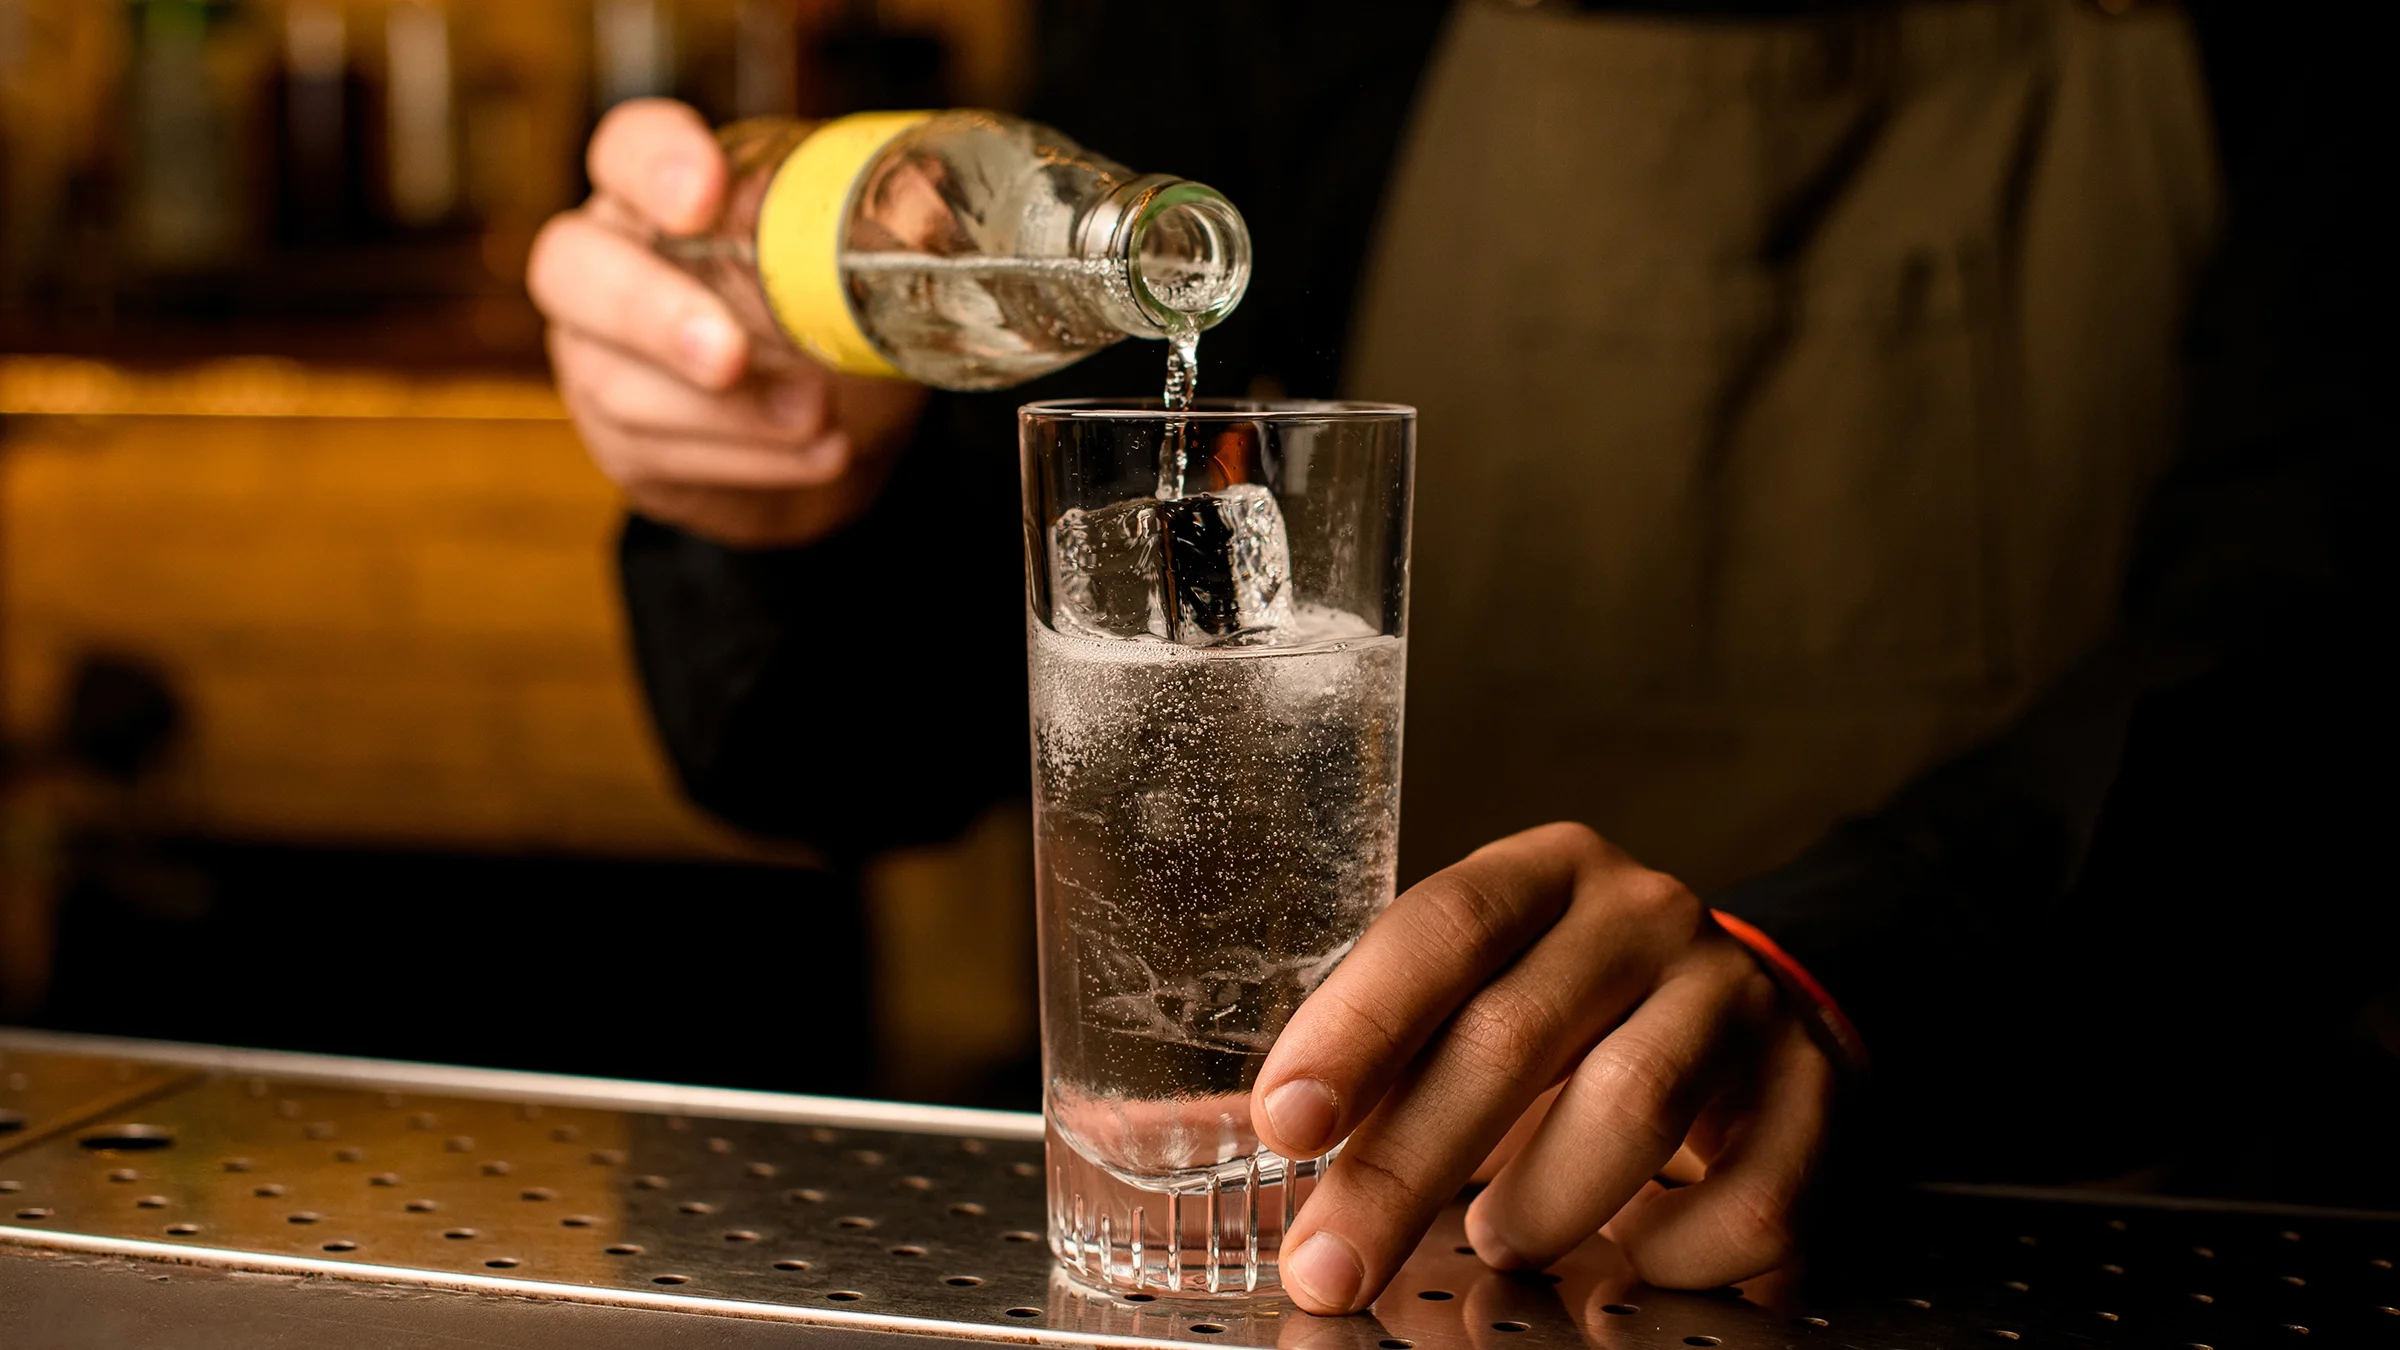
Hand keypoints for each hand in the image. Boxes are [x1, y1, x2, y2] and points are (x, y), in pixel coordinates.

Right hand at [528, 99, 926, 548]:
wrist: (842, 426)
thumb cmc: (837, 317)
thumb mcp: (858, 267)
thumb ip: (863, 238)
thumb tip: (918, 224)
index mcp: (663, 192)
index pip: (626, 148)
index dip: (653, 165)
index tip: (704, 196)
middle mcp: (607, 262)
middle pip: (571, 268)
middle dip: (653, 314)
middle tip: (729, 354)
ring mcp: (598, 356)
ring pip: (616, 383)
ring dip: (730, 411)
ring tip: (817, 414)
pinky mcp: (622, 440)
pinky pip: (657, 454)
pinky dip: (751, 459)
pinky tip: (819, 452)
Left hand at [1250, 823, 1834, 1313]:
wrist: (1756, 1009)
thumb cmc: (1577, 1015)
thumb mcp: (1476, 996)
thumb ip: (1374, 1060)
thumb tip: (1222, 1133)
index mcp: (1543, 874)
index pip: (1442, 927)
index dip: (1358, 1027)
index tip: (1286, 1123)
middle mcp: (1643, 915)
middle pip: (1512, 1034)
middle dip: (1403, 1166)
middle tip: (1332, 1261)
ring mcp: (1738, 996)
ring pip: (1633, 1104)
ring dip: (1542, 1202)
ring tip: (1499, 1240)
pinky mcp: (1816, 1087)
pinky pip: (1749, 1193)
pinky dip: (1674, 1252)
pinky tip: (1631, 1259)